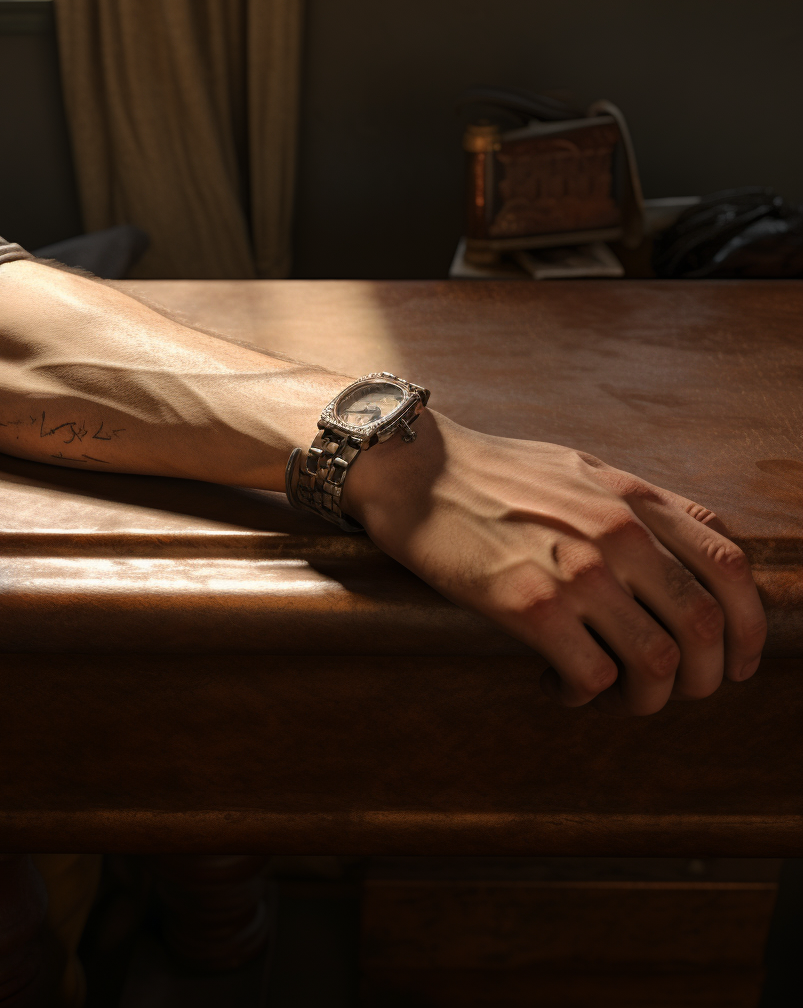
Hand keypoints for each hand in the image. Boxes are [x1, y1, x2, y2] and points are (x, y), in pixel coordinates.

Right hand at [343, 411, 766, 715]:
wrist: (418, 471)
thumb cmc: (495, 472)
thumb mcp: (583, 470)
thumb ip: (640, 506)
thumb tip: (692, 546)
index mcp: (635, 501)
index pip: (732, 569)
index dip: (750, 628)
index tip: (738, 661)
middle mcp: (618, 535)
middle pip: (705, 629)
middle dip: (704, 679)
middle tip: (676, 692)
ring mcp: (577, 571)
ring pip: (657, 664)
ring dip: (646, 698)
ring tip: (615, 694)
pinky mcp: (529, 605)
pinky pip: (590, 677)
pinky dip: (585, 695)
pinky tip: (559, 684)